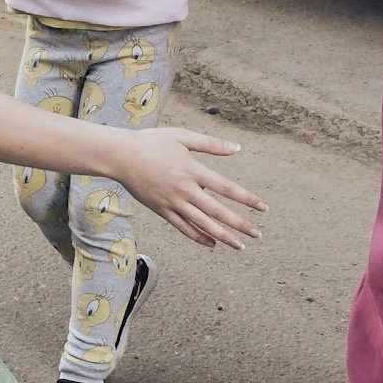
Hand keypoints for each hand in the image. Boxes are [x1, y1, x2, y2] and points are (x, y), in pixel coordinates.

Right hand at [116, 127, 265, 248]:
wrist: (120, 156)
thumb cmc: (152, 142)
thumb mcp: (182, 136)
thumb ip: (211, 144)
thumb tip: (237, 148)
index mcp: (192, 170)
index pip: (226, 188)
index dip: (246, 199)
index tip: (262, 208)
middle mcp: (185, 190)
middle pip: (217, 212)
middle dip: (239, 224)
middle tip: (257, 235)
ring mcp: (172, 203)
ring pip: (202, 224)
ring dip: (223, 236)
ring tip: (240, 246)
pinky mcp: (162, 210)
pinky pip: (183, 228)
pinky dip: (199, 237)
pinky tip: (212, 243)